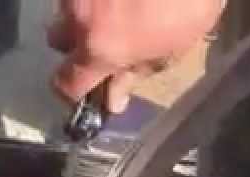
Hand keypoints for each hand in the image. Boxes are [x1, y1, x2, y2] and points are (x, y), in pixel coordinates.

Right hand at [49, 0, 224, 112]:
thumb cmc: (191, 2)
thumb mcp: (175, 47)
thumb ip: (138, 71)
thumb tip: (115, 94)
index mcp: (100, 48)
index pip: (65, 84)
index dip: (74, 88)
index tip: (90, 84)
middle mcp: (78, 16)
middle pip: (57, 39)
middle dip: (76, 40)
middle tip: (106, 33)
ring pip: (67, 6)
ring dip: (86, 9)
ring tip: (118, 2)